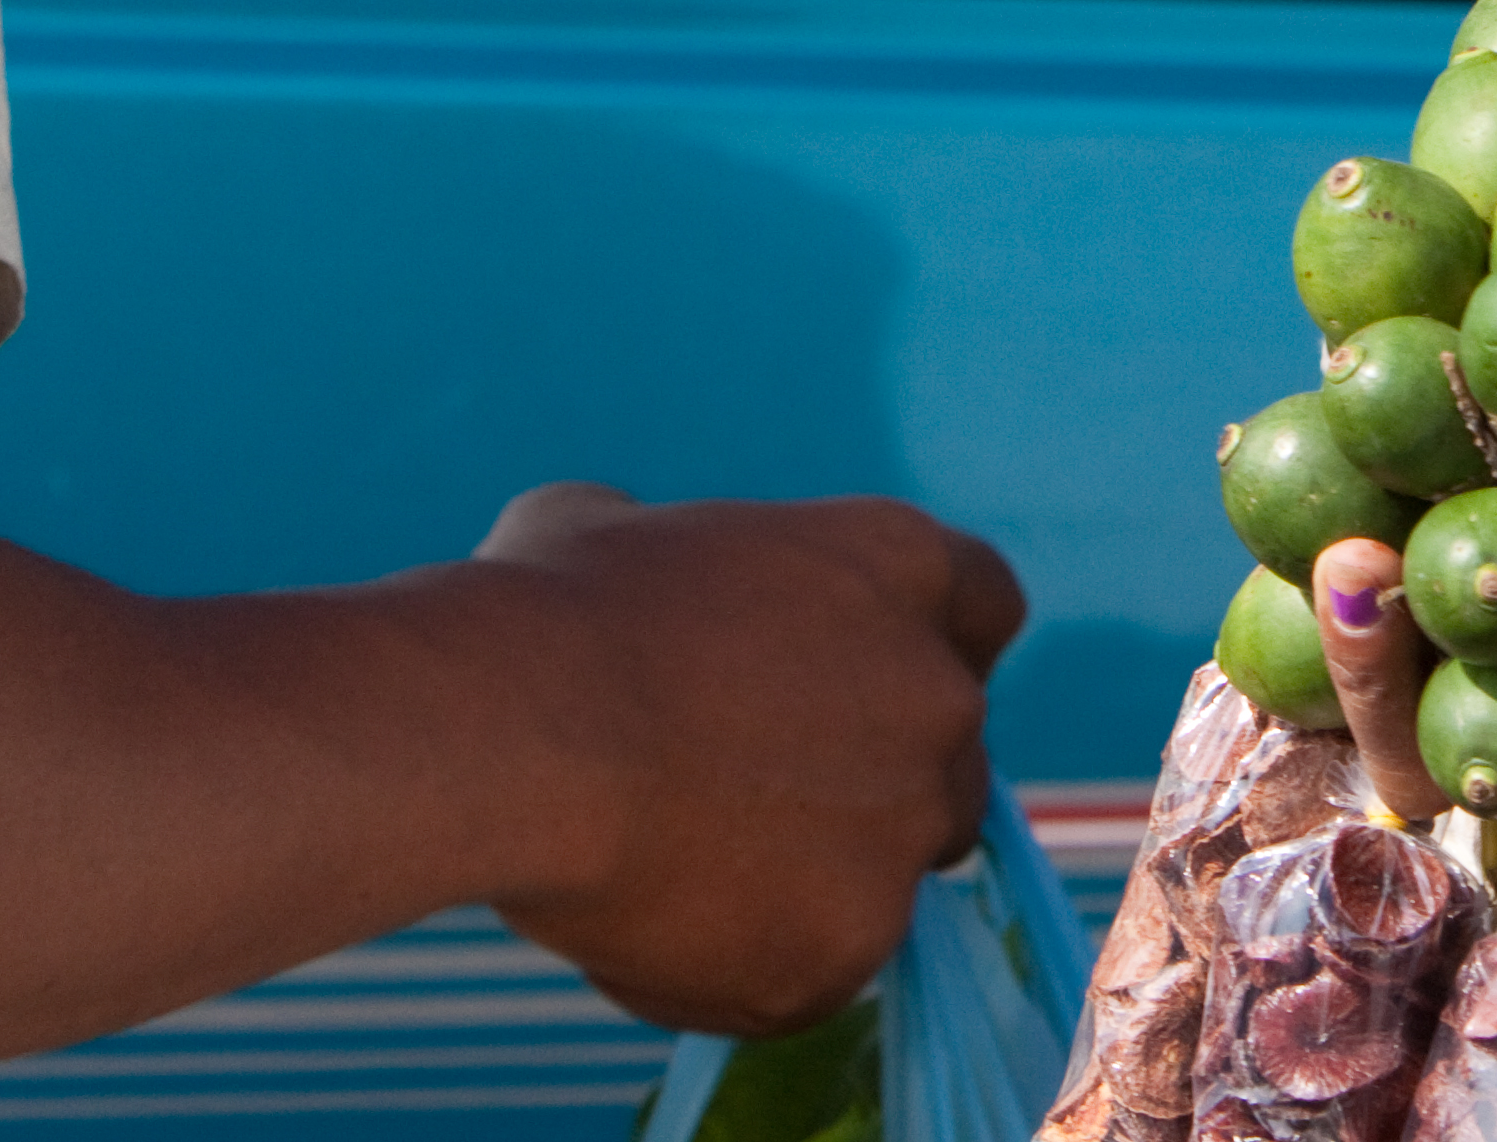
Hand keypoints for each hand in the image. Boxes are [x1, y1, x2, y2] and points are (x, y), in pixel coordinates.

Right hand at [470, 483, 1024, 1036]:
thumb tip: (632, 555)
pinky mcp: (848, 945)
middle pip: (950, 763)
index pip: (984, 608)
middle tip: (754, 804)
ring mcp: (904, 830)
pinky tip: (648, 930)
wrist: (512, 739)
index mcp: (901, 567)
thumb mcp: (610, 524)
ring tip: (682, 873)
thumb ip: (674, 555)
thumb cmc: (545, 613)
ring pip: (885, 880)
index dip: (925, 651)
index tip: (856, 686)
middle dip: (876, 787)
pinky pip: (812, 972)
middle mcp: (938, 697)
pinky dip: (745, 967)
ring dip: (814, 885)